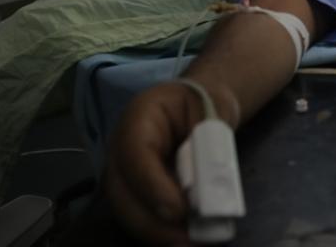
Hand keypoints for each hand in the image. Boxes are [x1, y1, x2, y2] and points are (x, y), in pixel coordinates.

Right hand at [105, 82, 206, 245]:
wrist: (196, 104)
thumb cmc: (203, 102)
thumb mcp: (214, 112)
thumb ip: (211, 146)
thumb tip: (211, 187)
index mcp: (139, 116)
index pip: (135, 153)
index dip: (152, 185)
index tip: (177, 211)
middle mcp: (121, 146)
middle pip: (122, 190)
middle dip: (151, 221)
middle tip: (186, 239)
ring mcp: (123, 171)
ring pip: (126, 209)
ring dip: (155, 232)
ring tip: (189, 243)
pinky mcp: (133, 192)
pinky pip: (139, 215)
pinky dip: (160, 232)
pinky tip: (184, 240)